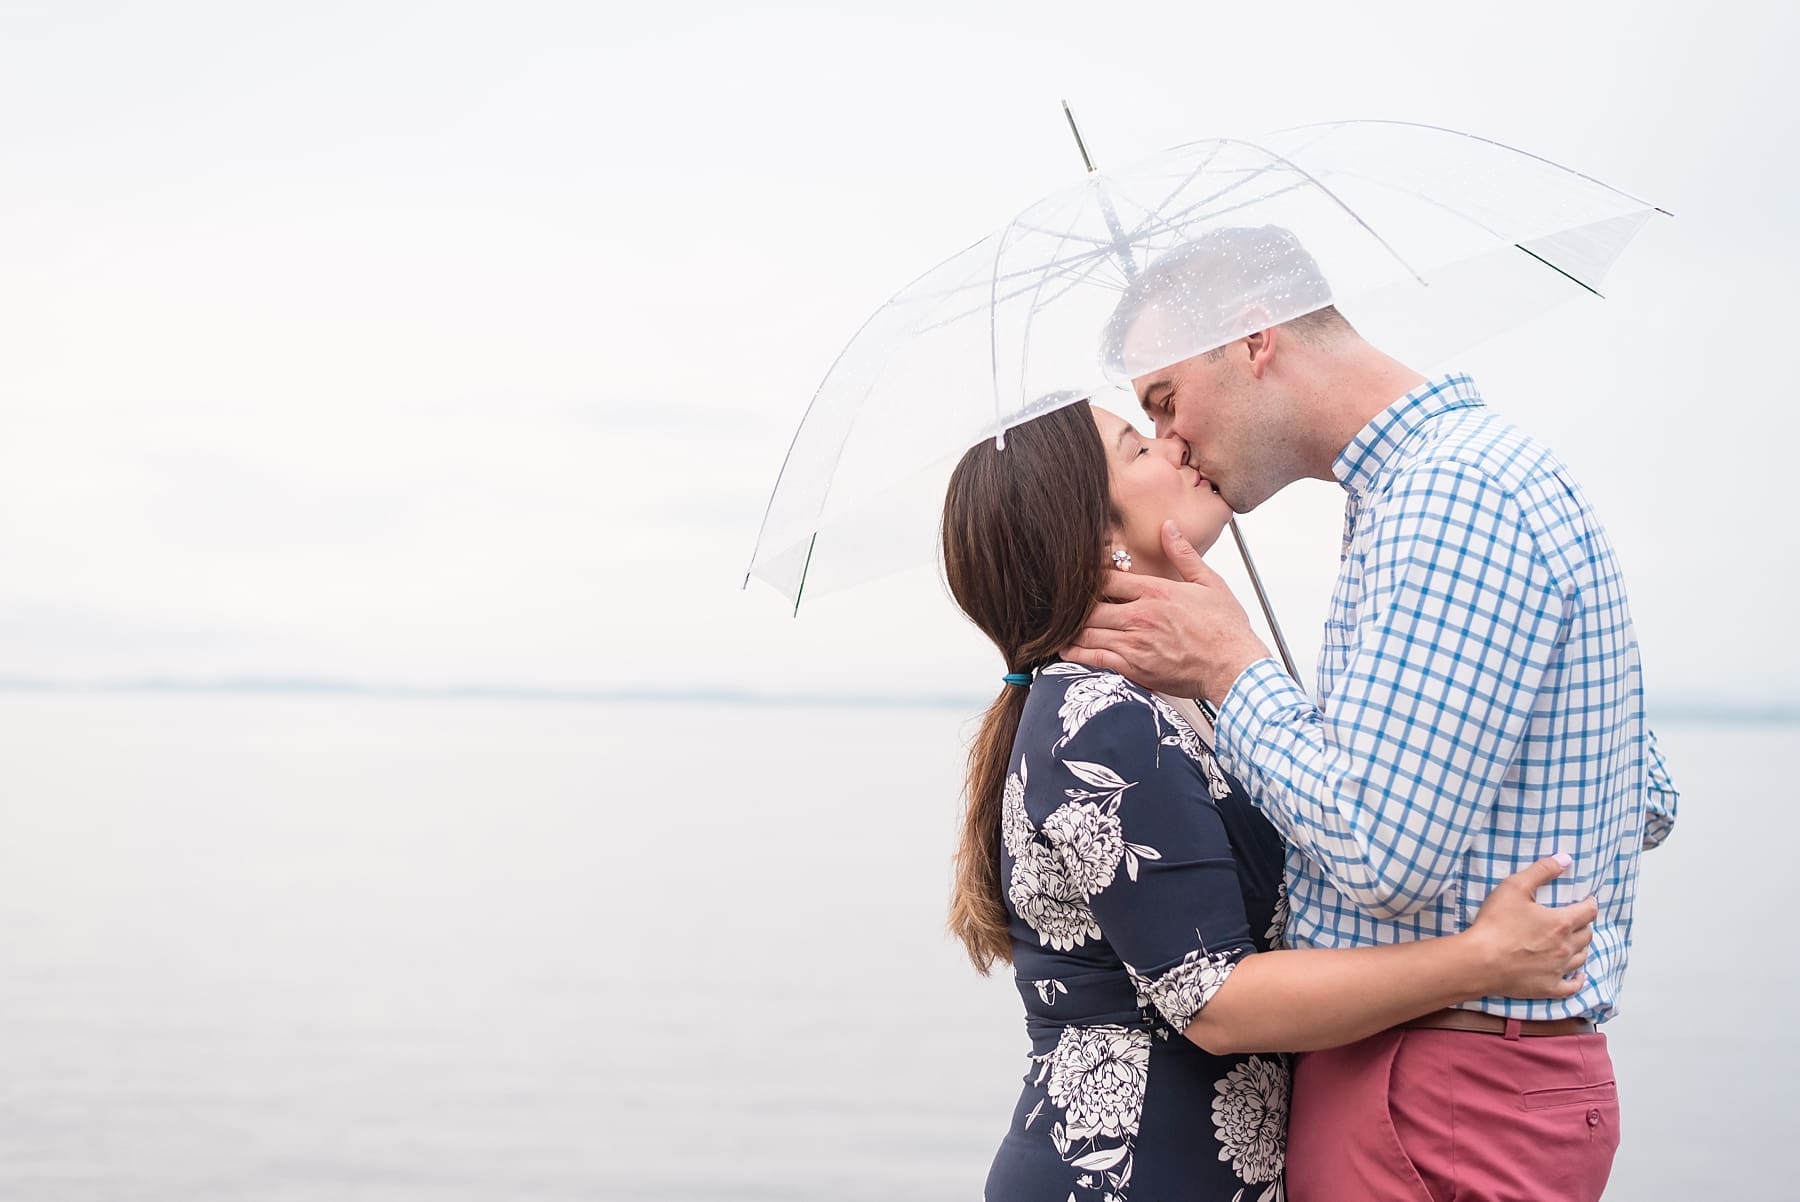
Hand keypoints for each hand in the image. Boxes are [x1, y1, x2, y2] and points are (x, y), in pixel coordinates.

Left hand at [1065, 520, 1270, 703]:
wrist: (1234, 668)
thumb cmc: (1225, 628)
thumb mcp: (1209, 583)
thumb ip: (1183, 554)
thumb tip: (1168, 527)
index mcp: (1156, 592)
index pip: (1109, 578)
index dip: (1091, 576)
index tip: (1081, 576)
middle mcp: (1141, 616)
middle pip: (1092, 606)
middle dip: (1076, 604)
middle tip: (1064, 603)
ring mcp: (1135, 644)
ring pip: (1088, 632)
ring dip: (1071, 628)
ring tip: (1059, 624)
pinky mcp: (1135, 669)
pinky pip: (1096, 659)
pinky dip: (1077, 654)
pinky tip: (1064, 650)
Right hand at [1462, 854, 1597, 999]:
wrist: (1479, 961)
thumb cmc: (1495, 923)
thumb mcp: (1514, 887)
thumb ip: (1541, 871)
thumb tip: (1565, 859)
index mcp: (1561, 922)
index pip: (1588, 911)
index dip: (1590, 903)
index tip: (1587, 900)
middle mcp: (1566, 947)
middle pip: (1586, 935)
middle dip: (1584, 924)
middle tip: (1576, 919)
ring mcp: (1558, 970)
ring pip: (1582, 957)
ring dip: (1581, 947)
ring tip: (1574, 942)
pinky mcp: (1548, 988)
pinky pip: (1572, 986)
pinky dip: (1578, 980)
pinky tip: (1578, 975)